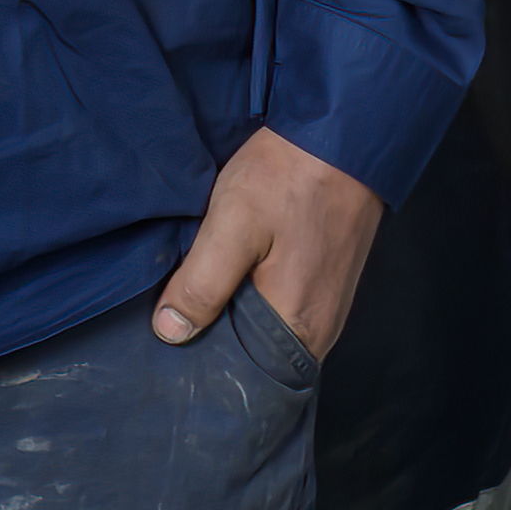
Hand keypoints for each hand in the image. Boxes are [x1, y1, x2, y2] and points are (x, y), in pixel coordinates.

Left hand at [152, 127, 381, 365]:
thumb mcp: (233, 223)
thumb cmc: (291, 175)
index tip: (164, 357)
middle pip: (256, 360)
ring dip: (231, 322)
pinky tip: (223, 283)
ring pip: (266, 334)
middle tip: (167, 330)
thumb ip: (201, 284)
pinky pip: (280, 312)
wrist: (346, 130)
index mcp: (299, 328)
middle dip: (213, 347)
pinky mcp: (326, 282)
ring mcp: (327, 306)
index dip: (203, 370)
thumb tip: (169, 332)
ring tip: (188, 306)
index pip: (245, 379)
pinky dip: (250, 303)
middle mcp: (320, 330)